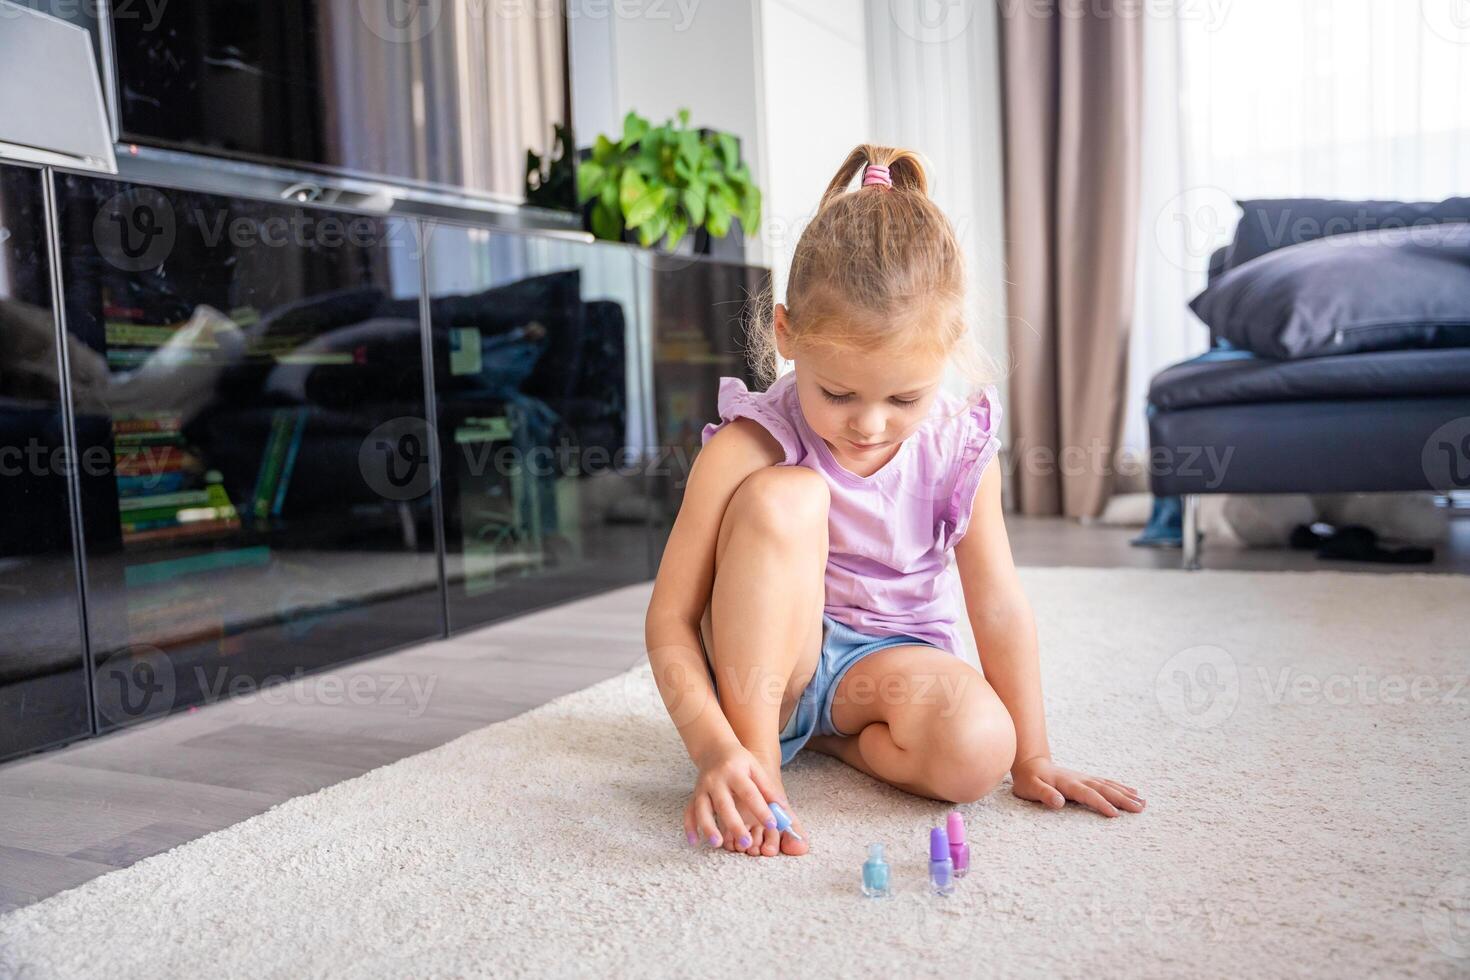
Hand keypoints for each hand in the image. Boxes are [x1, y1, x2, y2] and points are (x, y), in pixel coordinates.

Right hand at [685, 743, 793, 852]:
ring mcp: (702, 788)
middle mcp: (716, 780)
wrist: (714, 749)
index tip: (772, 824)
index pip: (749, 793)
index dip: (761, 809)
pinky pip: (688, 812)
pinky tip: (693, 842)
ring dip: (708, 827)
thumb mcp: (755, 768)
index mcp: (734, 772)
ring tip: (718, 843)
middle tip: (746, 843)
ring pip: (702, 810)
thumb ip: (768, 788)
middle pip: (724, 805)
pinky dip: (689, 827)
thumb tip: (782, 810)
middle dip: (734, 825)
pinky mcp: (694, 795)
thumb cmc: (739, 761)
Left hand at [1010, 755, 1145, 817]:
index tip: (1115, 814)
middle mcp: (1080, 779)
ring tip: (1143, 803)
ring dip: (1126, 794)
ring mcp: (1085, 778)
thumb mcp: (1030, 788)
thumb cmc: (1029, 780)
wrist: (1031, 763)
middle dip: (1122, 799)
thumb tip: (1059, 802)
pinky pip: (1107, 783)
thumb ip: (1044, 794)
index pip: (1087, 794)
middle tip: (1140, 809)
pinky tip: (1133, 792)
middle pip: (1104, 789)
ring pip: (1109, 786)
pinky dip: (1121, 788)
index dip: (1101, 803)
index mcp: (1068, 783)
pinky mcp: (1087, 779)